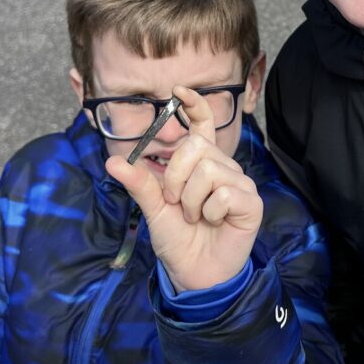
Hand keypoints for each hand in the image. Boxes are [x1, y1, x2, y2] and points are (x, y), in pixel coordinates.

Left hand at [105, 85, 261, 292]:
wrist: (194, 273)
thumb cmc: (178, 238)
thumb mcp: (153, 209)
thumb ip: (139, 183)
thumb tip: (113, 162)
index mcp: (200, 163)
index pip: (202, 124)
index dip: (194, 104)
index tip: (178, 90)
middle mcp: (222, 167)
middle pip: (196, 147)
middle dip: (175, 178)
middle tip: (175, 203)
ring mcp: (239, 183)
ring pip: (208, 170)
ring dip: (190, 200)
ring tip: (195, 217)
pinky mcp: (250, 202)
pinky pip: (223, 193)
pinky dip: (209, 212)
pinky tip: (213, 223)